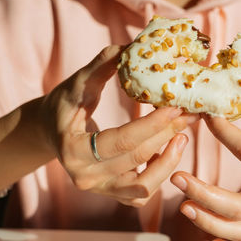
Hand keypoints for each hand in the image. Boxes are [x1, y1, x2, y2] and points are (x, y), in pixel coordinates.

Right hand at [40, 45, 197, 206]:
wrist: (52, 133)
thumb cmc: (64, 106)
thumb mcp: (77, 85)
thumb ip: (101, 66)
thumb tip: (131, 47)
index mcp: (72, 150)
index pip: (121, 140)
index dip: (152, 124)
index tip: (175, 106)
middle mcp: (85, 177)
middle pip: (136, 158)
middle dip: (167, 134)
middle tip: (189, 114)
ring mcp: (100, 189)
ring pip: (143, 186)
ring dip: (169, 160)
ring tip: (183, 136)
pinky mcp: (111, 193)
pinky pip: (142, 193)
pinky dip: (159, 175)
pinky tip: (169, 151)